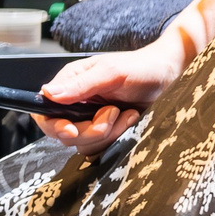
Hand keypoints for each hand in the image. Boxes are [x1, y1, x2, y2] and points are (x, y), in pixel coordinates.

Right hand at [31, 0, 207, 149]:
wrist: (170, 76)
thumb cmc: (142, 67)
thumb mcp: (112, 72)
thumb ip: (81, 84)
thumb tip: (49, 93)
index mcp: (70, 84)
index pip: (45, 113)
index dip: (54, 126)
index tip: (73, 129)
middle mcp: (76, 103)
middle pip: (64, 134)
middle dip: (90, 130)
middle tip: (113, 113)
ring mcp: (90, 119)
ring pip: (83, 144)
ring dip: (108, 133)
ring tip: (126, 113)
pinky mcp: (106, 131)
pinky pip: (100, 148)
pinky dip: (116, 138)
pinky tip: (130, 120)